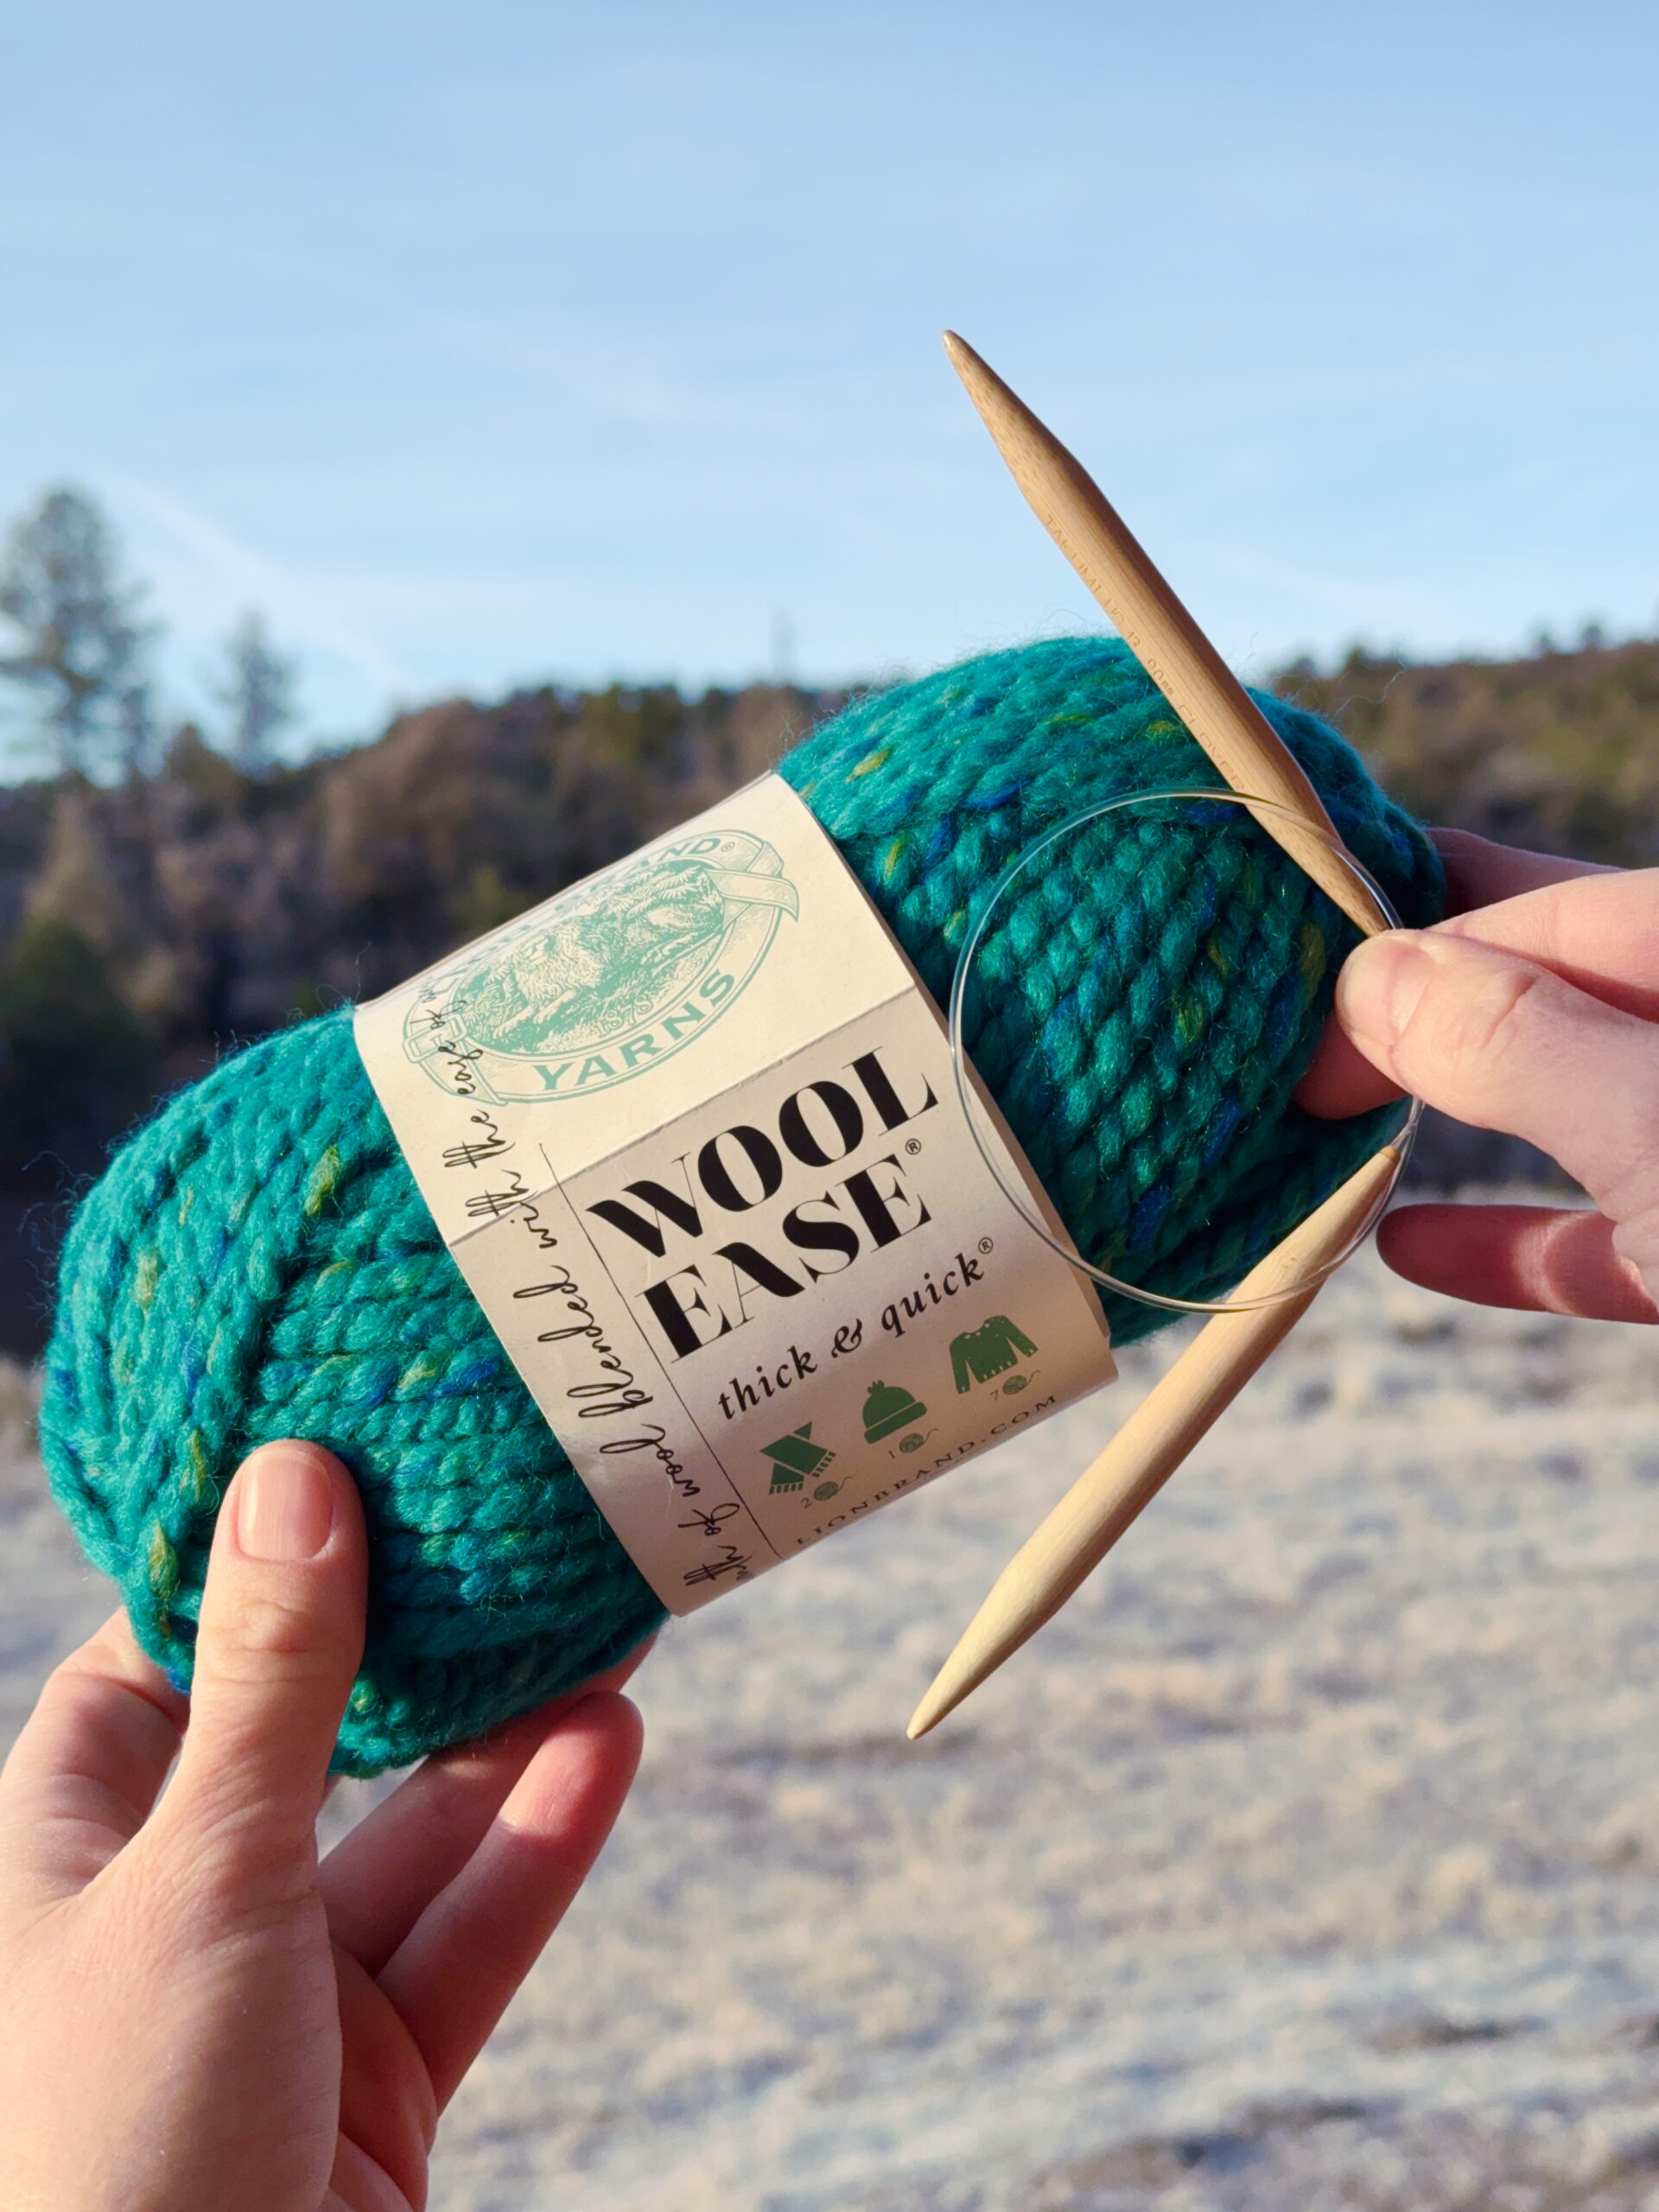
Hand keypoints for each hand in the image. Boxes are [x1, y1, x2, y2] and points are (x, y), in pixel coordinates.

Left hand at [0, 1440, 644, 2211]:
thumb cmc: (112, 2135)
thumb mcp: (199, 1873)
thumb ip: (273, 1683)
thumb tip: (291, 1477)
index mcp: (69, 1846)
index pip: (162, 1658)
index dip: (250, 1561)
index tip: (351, 1452)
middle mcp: (173, 1907)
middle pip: (311, 1736)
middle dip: (410, 1644)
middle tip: (505, 1523)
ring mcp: (280, 1998)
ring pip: (410, 1834)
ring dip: (503, 1738)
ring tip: (598, 1613)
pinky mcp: (373, 2082)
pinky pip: (468, 1937)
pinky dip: (539, 1844)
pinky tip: (606, 1740)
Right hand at [1300, 827, 1658, 1322]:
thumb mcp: (1653, 1118)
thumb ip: (1518, 1041)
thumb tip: (1371, 976)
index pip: (1528, 902)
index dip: (1397, 939)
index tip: (1280, 997)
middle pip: (1538, 990)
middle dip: (1411, 1012)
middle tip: (1274, 1043)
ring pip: (1566, 1106)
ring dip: (1443, 1117)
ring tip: (1317, 1122)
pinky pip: (1605, 1228)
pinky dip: (1508, 1239)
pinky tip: (1405, 1246)